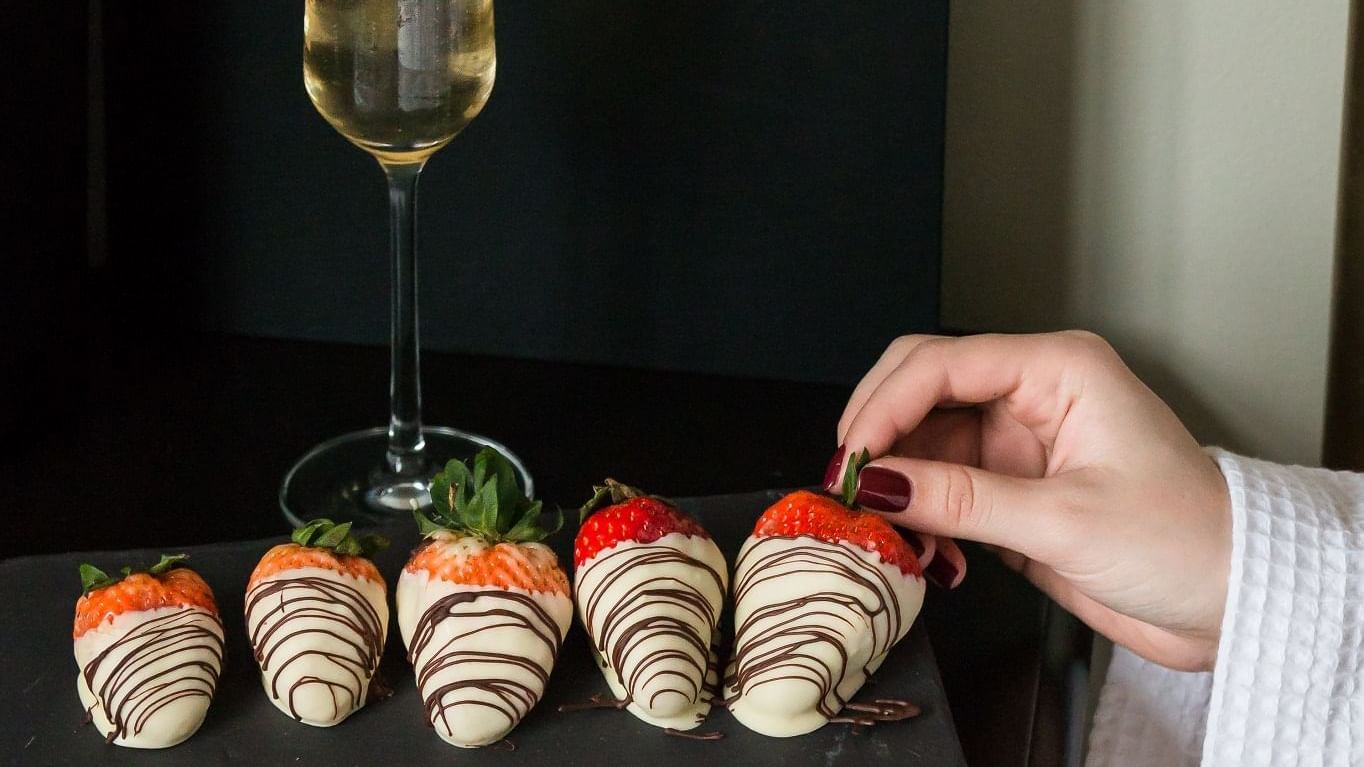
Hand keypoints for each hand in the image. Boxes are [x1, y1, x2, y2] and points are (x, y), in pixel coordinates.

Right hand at [831, 331, 1231, 671]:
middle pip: (920, 390)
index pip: (940, 364)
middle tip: (847, 483)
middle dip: (878, 433)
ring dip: (895, 484)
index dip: (884, 406)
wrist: (1231, 600)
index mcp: (1057, 370)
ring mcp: (1017, 443)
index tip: (852, 457)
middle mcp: (1031, 395)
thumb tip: (878, 482)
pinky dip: (920, 517)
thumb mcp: (1065, 520)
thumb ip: (962, 499)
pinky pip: (940, 489)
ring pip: (922, 443)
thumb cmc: (1186, 540)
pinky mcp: (1011, 489)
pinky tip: (923, 550)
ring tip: (882, 527)